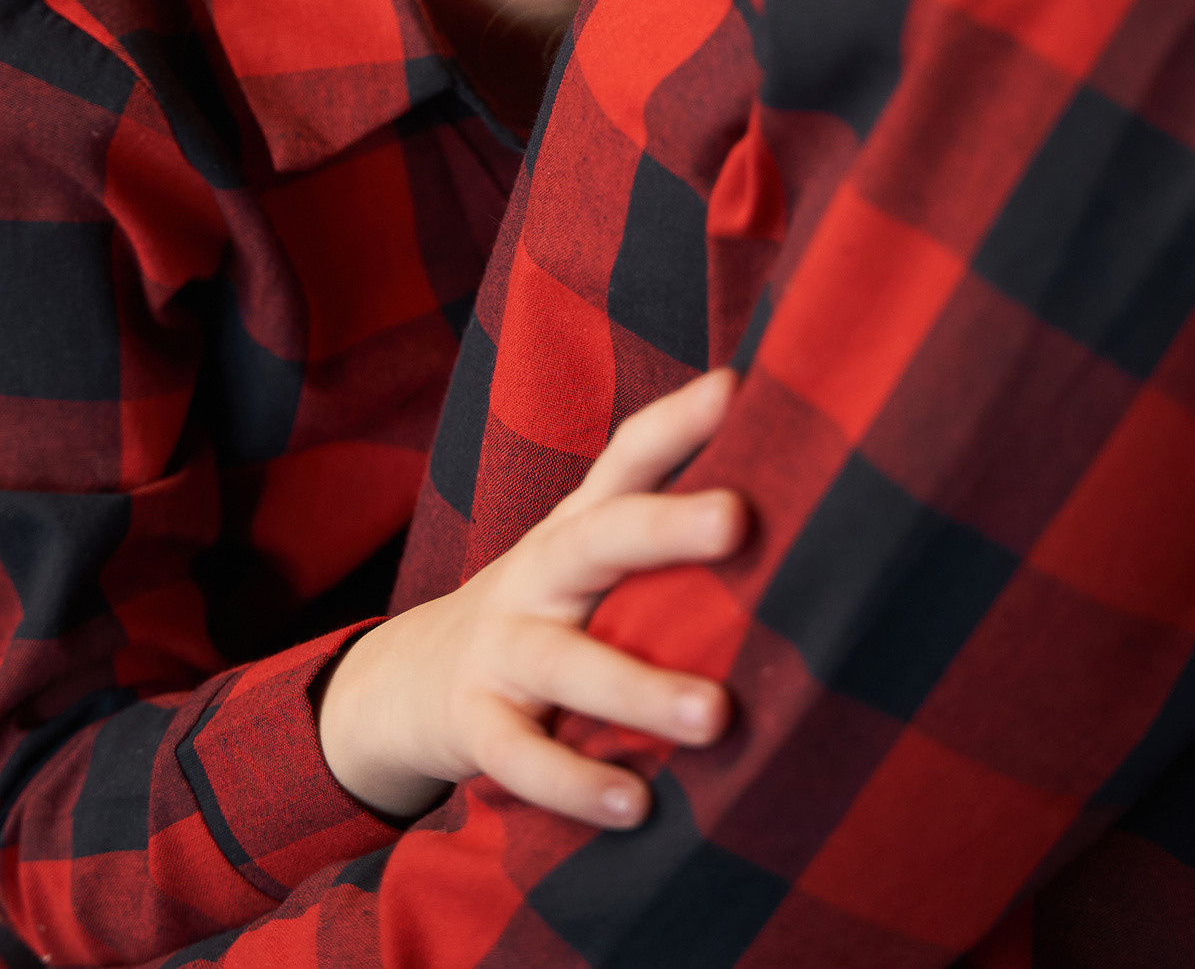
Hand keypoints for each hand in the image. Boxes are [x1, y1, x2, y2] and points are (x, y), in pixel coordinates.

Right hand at [318, 367, 746, 829]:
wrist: (403, 682)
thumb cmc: (541, 614)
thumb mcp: (587, 560)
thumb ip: (663, 530)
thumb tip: (790, 481)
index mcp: (574, 530)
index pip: (626, 461)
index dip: (678, 422)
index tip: (737, 387)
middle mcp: (537, 574)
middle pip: (596, 538)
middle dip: (666, 525)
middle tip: (739, 519)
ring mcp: (500, 648)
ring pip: (566, 662)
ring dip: (639, 687)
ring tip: (716, 717)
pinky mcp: (475, 723)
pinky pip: (521, 757)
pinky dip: (576, 783)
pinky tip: (638, 806)